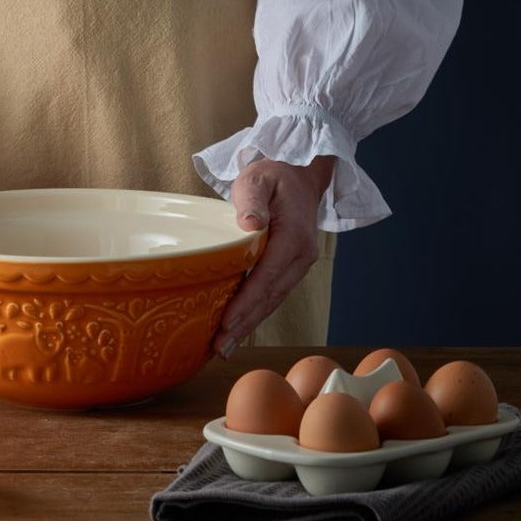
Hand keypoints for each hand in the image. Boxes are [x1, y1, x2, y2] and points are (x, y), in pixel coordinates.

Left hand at [215, 155, 335, 355]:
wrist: (297, 173)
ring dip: (249, 325)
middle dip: (245, 324)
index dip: (247, 301)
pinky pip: (272, 294)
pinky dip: (255, 313)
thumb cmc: (273, 174)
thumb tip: (250, 224)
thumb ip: (252, 200)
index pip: (267, 275)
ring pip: (272, 300)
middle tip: (219, 347)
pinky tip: (237, 329)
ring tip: (224, 348)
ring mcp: (298, 264)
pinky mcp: (290, 267)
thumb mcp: (258, 178)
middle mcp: (301, 256)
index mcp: (294, 236)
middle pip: (270, 296)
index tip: (227, 322)